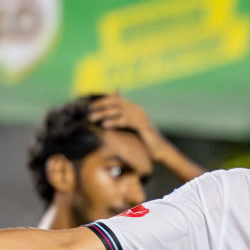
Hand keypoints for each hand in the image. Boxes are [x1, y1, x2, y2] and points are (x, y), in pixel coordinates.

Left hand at [89, 94, 204, 180]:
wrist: (160, 151)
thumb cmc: (145, 144)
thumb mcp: (130, 133)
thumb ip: (121, 124)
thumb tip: (106, 122)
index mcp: (135, 109)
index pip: (116, 98)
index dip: (103, 100)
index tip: (91, 105)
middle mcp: (137, 110)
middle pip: (116, 101)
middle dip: (101, 104)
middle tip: (89, 110)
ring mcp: (140, 116)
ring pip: (118, 110)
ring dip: (104, 113)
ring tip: (93, 118)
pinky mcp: (142, 125)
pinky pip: (125, 120)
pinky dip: (114, 122)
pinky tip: (105, 125)